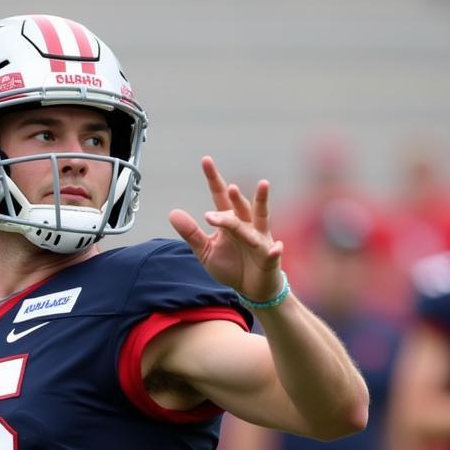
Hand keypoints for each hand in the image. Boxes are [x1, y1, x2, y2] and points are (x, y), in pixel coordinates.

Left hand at [169, 157, 283, 302]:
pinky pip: (272, 253)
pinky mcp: (269, 258)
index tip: (206, 160)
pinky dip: (275, 250)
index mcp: (230, 222)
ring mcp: (260, 240)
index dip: (213, 179)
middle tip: (228, 188)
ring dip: (261, 203)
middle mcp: (247, 225)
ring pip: (260, 220)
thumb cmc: (231, 266)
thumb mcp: (206, 251)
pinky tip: (276, 247)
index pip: (220, 197)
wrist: (251, 289)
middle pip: (239, 208)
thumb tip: (172, 212)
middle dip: (235, 198)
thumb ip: (191, 233)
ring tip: (262, 185)